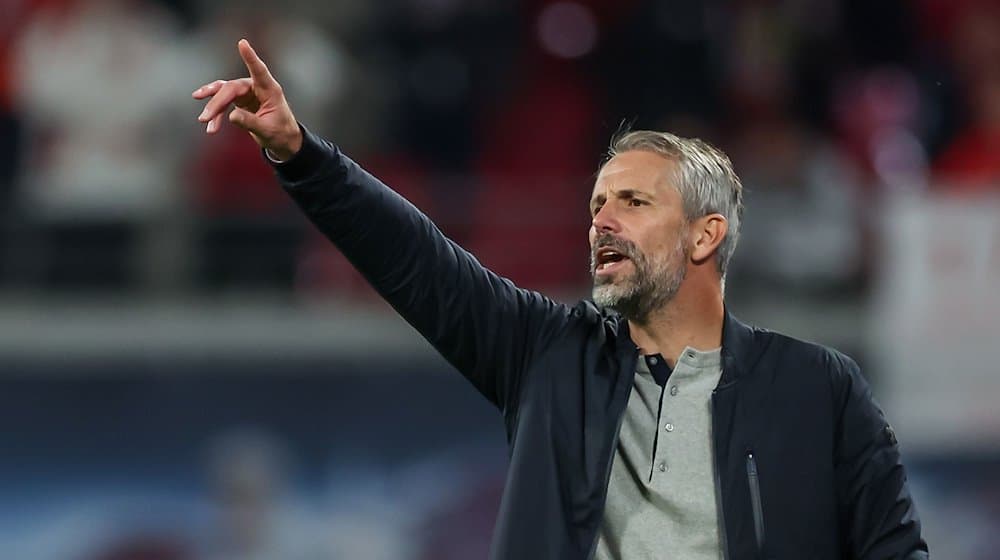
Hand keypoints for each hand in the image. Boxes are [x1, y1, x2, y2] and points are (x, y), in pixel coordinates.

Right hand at [192, 39, 301, 160]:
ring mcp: (247, 92)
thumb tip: (232, 115)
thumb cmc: (280, 133)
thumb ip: (250, 122)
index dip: (250, 57)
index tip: (242, 43)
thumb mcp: (267, 131)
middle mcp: (257, 87)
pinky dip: (217, 114)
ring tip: (203, 119)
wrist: (282, 140)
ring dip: (213, 106)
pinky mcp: (240, 100)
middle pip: (232, 88)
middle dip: (217, 102)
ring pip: (224, 93)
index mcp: (269, 90)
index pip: (259, 70)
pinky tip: (211, 126)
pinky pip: (223, 103)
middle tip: (205, 117)